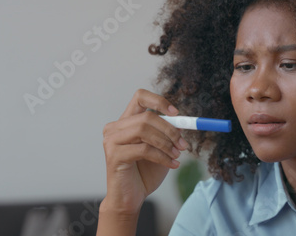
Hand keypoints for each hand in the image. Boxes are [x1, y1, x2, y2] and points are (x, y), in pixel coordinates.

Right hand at [99, 89, 188, 215]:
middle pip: (147, 116)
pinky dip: (162, 157)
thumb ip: (167, 133)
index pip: (140, 97)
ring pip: (144, 130)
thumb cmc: (145, 172)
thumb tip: (182, 123)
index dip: (159, 101)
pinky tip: (172, 165)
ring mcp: (112, 140)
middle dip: (170, 129)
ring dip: (166, 143)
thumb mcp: (161, 148)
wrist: (131, 198)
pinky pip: (144, 149)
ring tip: (178, 155)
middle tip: (184, 144)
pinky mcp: (114, 155)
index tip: (176, 113)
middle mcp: (115, 128)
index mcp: (126, 121)